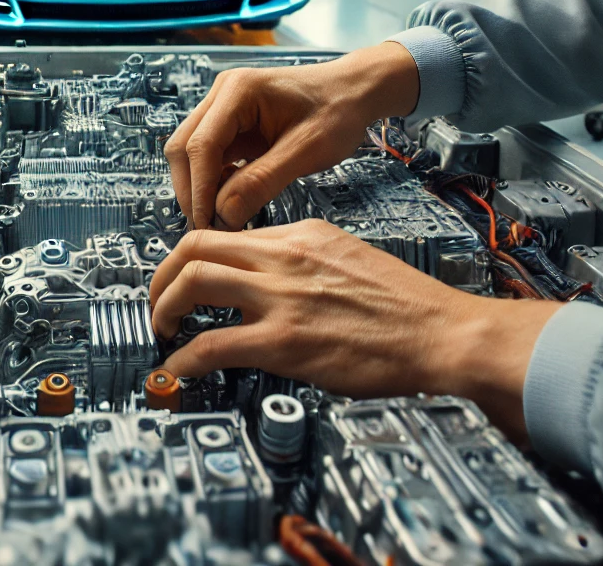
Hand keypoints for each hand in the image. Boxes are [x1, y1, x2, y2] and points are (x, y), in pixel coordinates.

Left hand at [148, 219, 561, 437]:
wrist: (444, 334)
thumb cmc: (410, 307)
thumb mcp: (352, 257)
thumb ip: (307, 261)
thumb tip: (272, 276)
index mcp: (302, 234)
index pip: (228, 233)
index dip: (194, 256)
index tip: (185, 278)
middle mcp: (285, 257)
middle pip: (193, 246)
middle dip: (162, 275)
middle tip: (158, 301)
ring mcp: (282, 298)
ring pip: (192, 282)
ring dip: (163, 307)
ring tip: (162, 330)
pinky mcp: (284, 343)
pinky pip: (212, 344)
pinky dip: (184, 358)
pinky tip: (180, 369)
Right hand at [164, 42, 420, 229]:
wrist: (353, 92)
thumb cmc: (338, 111)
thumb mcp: (307, 150)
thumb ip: (263, 181)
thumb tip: (224, 214)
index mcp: (238, 90)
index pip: (201, 145)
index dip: (199, 189)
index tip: (207, 224)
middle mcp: (222, 94)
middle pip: (184, 147)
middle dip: (192, 190)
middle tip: (209, 227)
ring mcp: (223, 108)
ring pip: (190, 154)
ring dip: (199, 187)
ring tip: (220, 218)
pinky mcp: (230, 125)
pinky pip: (208, 157)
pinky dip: (213, 181)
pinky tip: (231, 200)